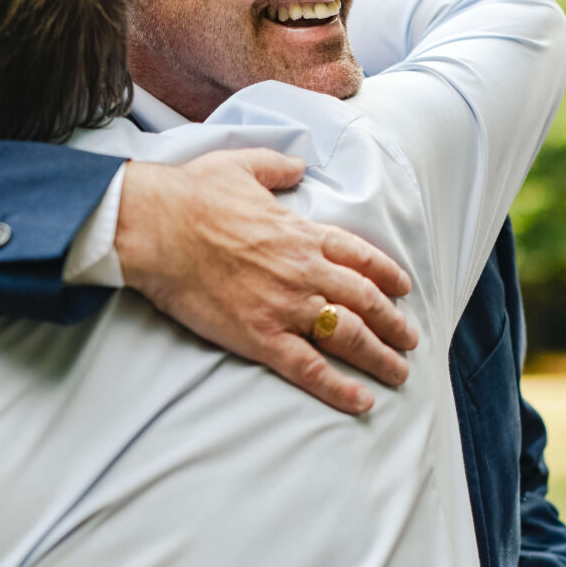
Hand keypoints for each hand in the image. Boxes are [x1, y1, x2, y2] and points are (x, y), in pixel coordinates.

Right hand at [114, 151, 419, 415]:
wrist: (156, 227)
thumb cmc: (193, 195)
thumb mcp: (242, 165)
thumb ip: (276, 167)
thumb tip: (296, 166)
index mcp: (303, 233)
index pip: (361, 257)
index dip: (388, 276)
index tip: (403, 289)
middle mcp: (305, 271)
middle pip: (366, 302)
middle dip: (394, 324)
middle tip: (409, 340)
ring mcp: (286, 306)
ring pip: (349, 337)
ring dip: (380, 357)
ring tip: (398, 373)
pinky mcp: (261, 336)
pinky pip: (311, 369)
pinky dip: (340, 388)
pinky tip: (362, 401)